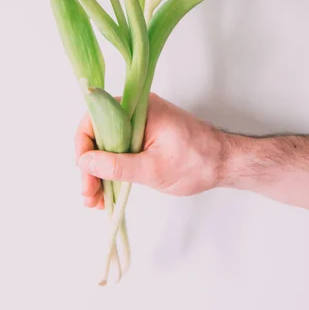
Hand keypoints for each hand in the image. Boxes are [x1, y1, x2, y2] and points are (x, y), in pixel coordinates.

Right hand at [75, 93, 224, 207]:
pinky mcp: (144, 136)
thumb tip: (84, 163)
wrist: (225, 163)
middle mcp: (136, 110)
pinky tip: (108, 192)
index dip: (83, 148)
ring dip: (99, 172)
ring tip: (96, 201)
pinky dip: (113, 169)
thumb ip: (116, 166)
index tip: (84, 174)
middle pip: (98, 134)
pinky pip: (120, 149)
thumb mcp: (152, 169)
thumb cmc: (195, 162)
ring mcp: (140, 123)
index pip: (95, 120)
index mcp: (138, 108)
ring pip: (107, 145)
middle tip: (89, 196)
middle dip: (90, 167)